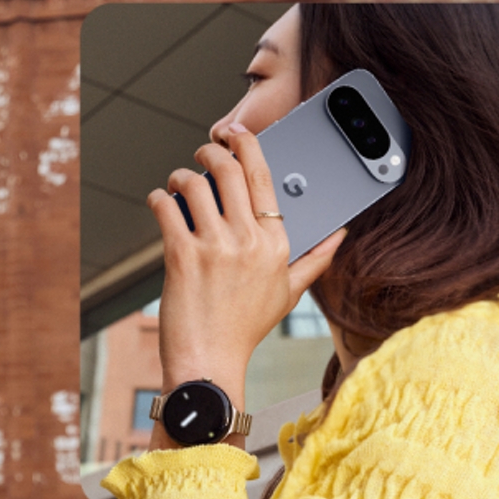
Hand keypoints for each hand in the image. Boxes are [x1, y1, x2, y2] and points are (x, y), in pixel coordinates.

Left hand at [148, 122, 345, 417]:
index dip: (246, 145)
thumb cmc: (244, 332)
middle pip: (229, 170)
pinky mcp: (182, 258)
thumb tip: (340, 234)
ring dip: (181, 174)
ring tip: (176, 181)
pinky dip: (158, 199)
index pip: (263, 176)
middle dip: (211, 151)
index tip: (234, 134)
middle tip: (202, 153)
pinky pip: (166, 209)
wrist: (210, 365)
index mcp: (276, 243)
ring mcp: (215, 248)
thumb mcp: (288, 294)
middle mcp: (248, 240)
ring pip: (195, 184)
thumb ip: (315, 259)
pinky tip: (157, 201)